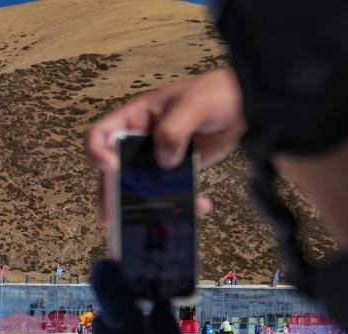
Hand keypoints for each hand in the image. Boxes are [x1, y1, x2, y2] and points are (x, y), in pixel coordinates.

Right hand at [86, 68, 244, 225]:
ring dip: (139, 205)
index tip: (111, 169)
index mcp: (137, 117)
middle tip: (109, 216)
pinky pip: (170, 189)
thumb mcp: (195, 104)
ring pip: (139, 183)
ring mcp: (158, 155)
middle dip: (110, 192)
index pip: (101, 134)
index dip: (97, 152)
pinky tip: (196, 208)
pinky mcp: (178, 168)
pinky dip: (180, 203)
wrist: (250, 103)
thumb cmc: (219, 93)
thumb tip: (164, 162)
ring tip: (133, 225)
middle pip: (114, 167)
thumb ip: (174, 129)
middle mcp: (141, 138)